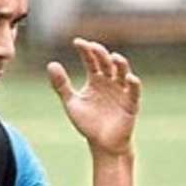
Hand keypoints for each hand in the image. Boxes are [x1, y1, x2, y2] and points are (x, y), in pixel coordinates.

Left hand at [47, 38, 140, 155]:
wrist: (102, 143)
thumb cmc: (87, 123)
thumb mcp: (71, 103)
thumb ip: (61, 85)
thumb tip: (51, 64)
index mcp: (95, 80)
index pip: (91, 61)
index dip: (85, 51)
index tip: (77, 42)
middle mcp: (109, 82)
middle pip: (106, 63)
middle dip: (100, 54)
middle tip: (92, 47)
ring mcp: (121, 91)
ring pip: (122, 73)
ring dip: (120, 64)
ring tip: (113, 57)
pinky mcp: (131, 104)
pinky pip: (134, 92)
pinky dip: (134, 84)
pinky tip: (129, 77)